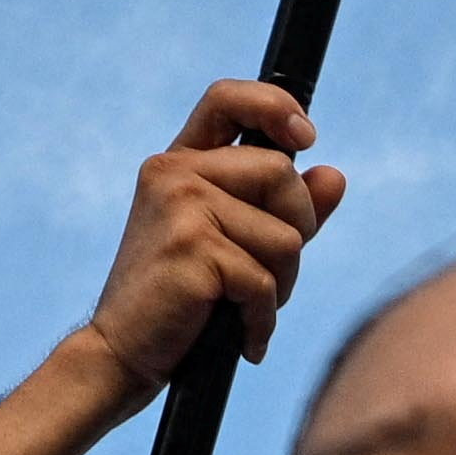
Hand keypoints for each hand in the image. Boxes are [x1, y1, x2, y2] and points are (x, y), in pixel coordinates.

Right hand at [81, 83, 345, 394]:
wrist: (121, 355)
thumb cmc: (181, 303)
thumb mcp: (237, 245)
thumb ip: (285, 209)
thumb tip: (334, 175)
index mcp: (180, 165)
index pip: (226, 99)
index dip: (274, 105)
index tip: (307, 137)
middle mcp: (174, 174)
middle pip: (282, 175)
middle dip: (296, 232)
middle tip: (263, 276)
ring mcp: (180, 206)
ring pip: (285, 235)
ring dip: (281, 284)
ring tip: (242, 308)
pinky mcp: (191, 246)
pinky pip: (265, 280)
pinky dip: (263, 320)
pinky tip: (243, 339)